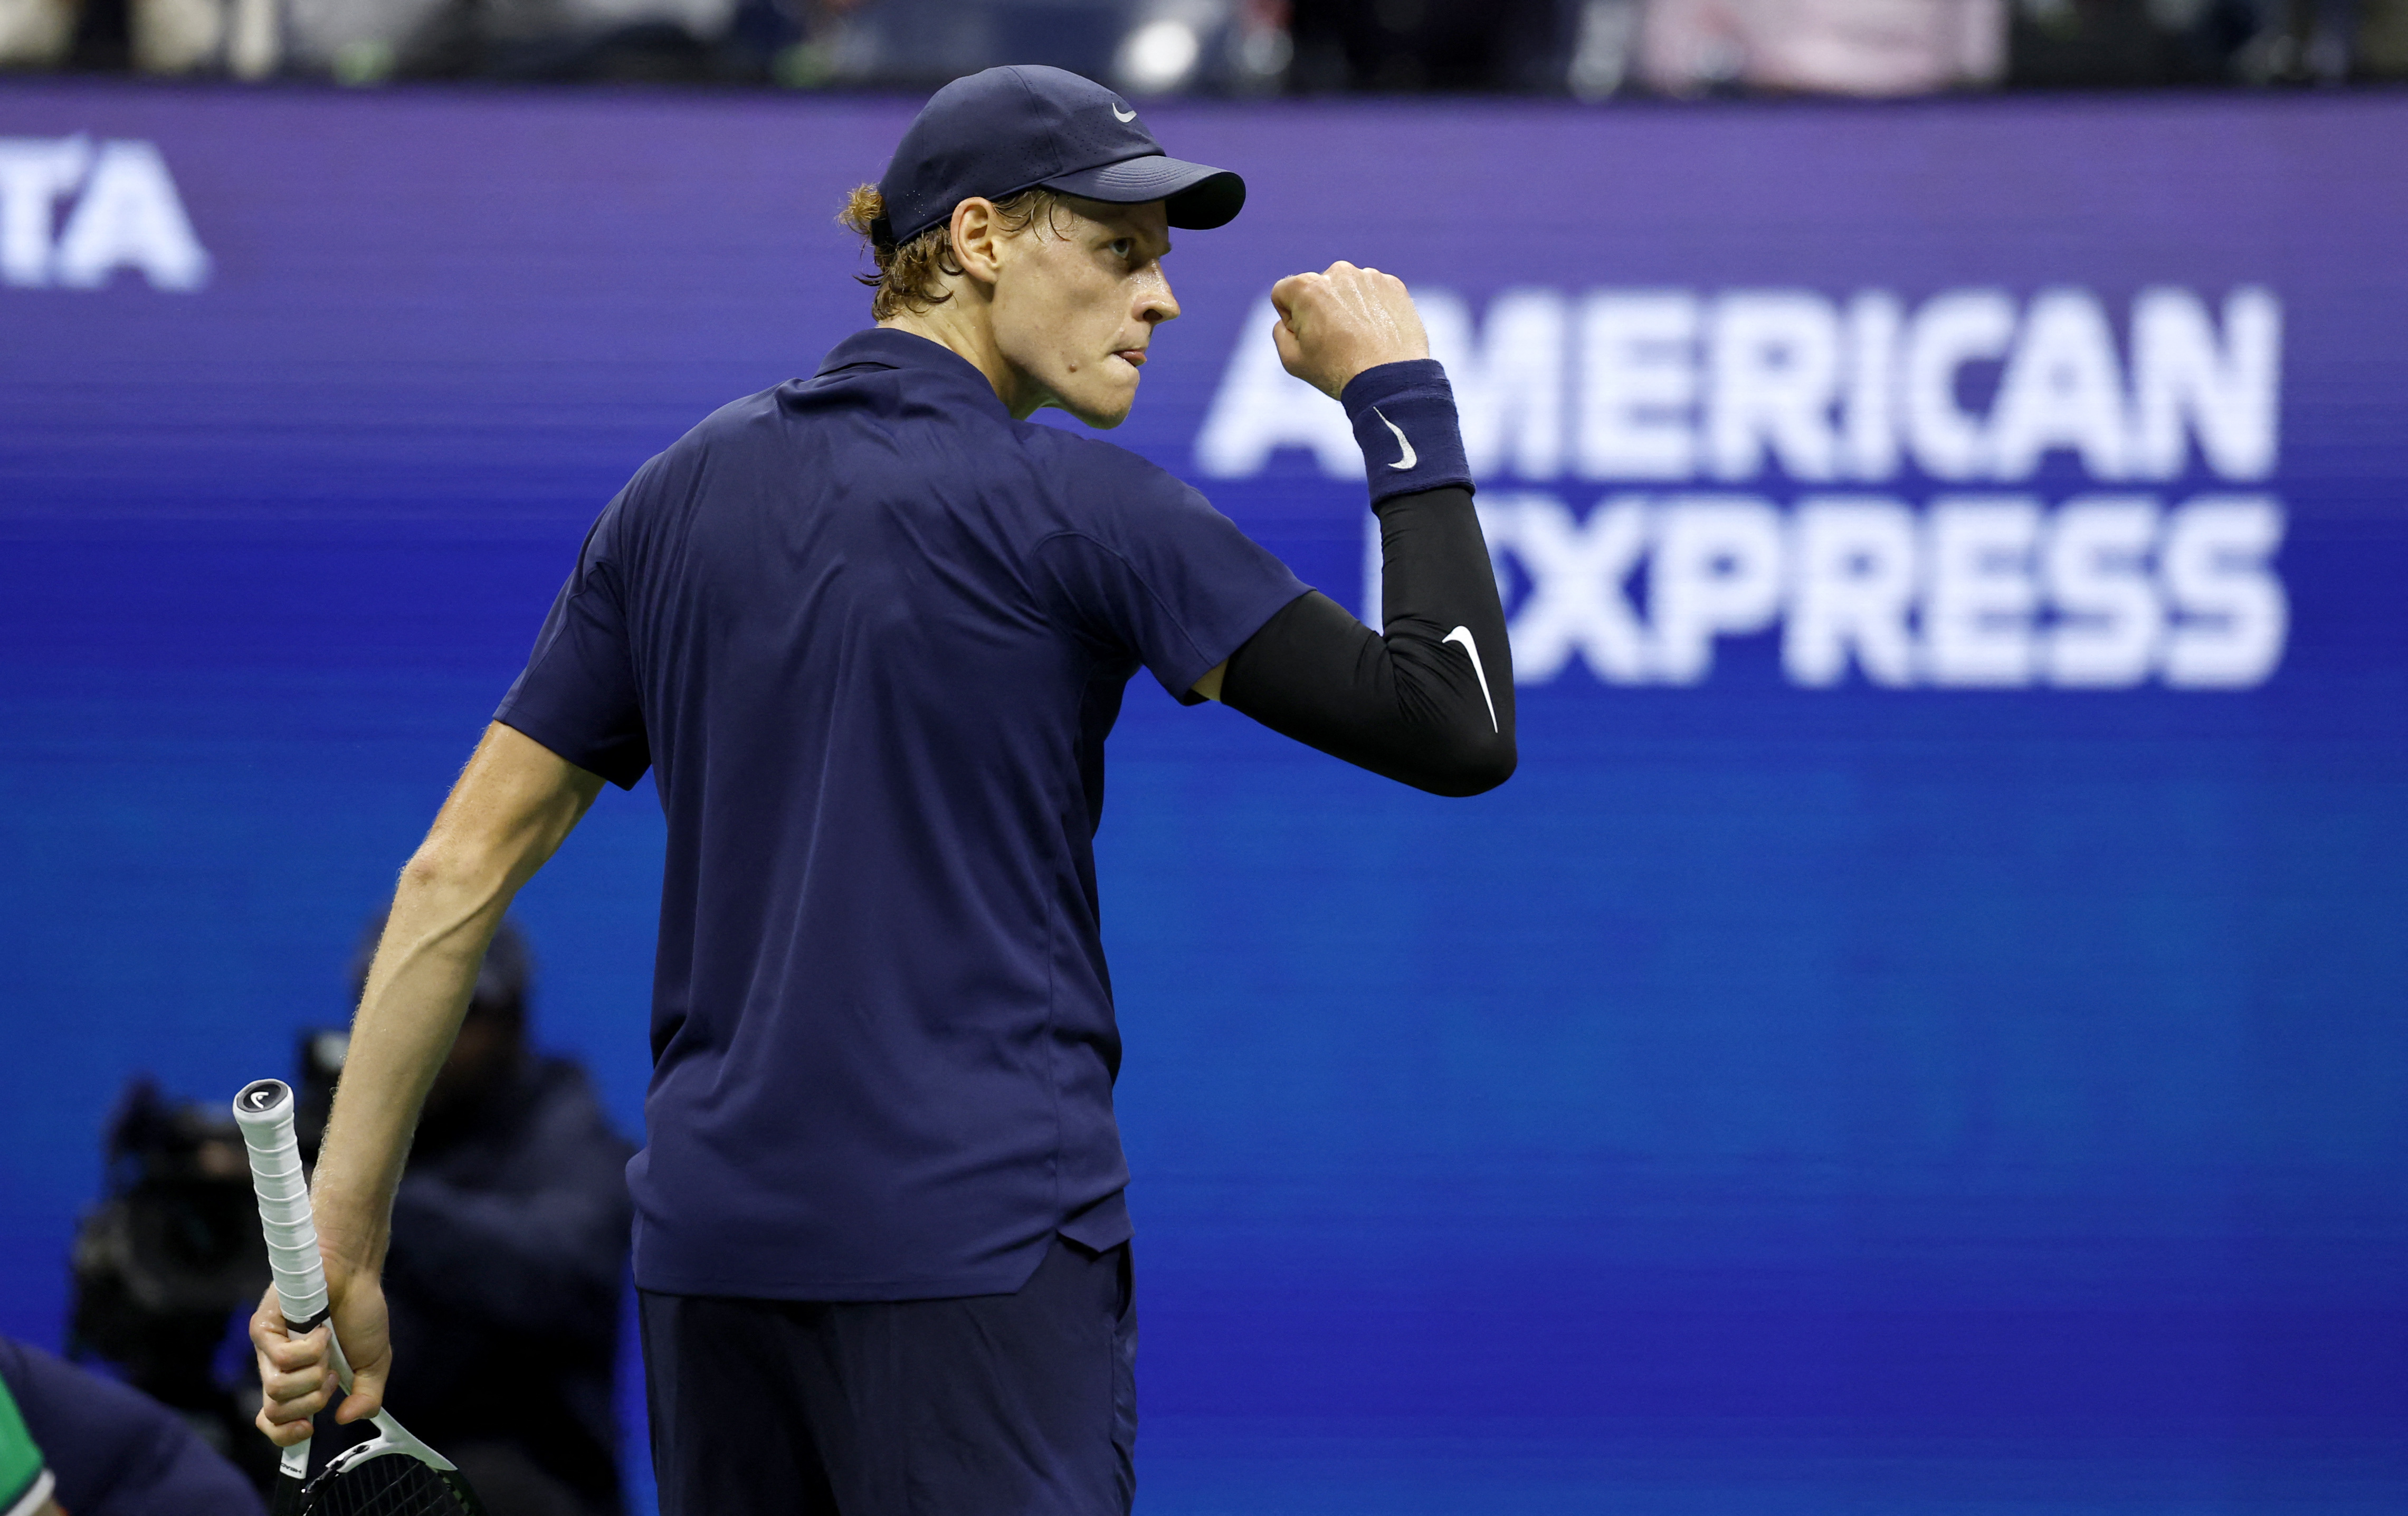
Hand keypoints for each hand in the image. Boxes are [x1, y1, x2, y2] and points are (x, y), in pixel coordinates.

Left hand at [250, 1264, 392, 1444]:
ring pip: (278, 1390)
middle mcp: (277, 1370)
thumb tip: (344, 1419)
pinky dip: (312, 1349)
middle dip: (312, 1401)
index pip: (274, 1424)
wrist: (355, 1273)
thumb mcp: (374, 1364)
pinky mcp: (262, 1329)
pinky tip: (322, 1330)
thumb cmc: (361, 1312)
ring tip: (326, 1348)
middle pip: (276, 1414)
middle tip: (329, 1375)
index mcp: (298, 1382)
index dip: (286, 1436)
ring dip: (313, 1374)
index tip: (309, 1428)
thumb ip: (367, 1397)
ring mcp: (267, 1350)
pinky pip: (283, 1360)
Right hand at [1270, 262, 1430, 399]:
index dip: (1290, 317)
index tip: (1308, 337)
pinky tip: (1378, 333)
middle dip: (1320, 309)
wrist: (1390, 379)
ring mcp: (1368, 277)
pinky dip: (1373, 309)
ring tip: (1359, 338)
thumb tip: (1288, 320)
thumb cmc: (1338, 371)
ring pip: (1347, 289)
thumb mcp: (1292, 360)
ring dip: (1348, 307)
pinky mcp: (1393, 285)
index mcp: (1307, 286)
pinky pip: (1374, 293)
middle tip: (1335, 341)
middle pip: (1318, 288)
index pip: (1284, 292)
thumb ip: (1280, 332)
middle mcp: (1337, 272)